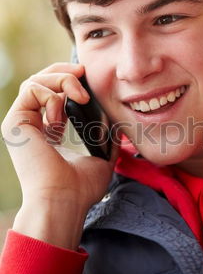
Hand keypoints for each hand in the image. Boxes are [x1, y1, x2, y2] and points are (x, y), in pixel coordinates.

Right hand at [1, 62, 118, 248]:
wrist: (63, 201)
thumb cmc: (80, 188)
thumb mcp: (100, 158)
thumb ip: (106, 139)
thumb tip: (117, 123)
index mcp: (47, 133)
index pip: (52, 95)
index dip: (68, 82)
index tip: (87, 79)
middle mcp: (31, 126)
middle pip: (40, 82)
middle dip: (63, 72)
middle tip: (83, 71)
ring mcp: (21, 124)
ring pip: (34, 81)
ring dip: (61, 81)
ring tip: (80, 97)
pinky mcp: (15, 122)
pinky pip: (31, 89)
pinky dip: (51, 94)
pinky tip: (63, 115)